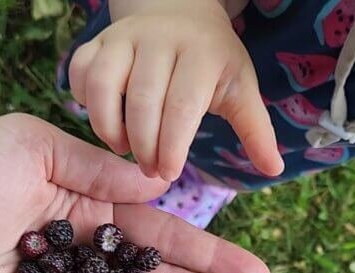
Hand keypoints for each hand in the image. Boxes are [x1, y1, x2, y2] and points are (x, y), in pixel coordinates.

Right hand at [68, 0, 282, 180]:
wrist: (180, 11)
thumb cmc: (212, 61)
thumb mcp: (240, 88)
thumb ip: (255, 130)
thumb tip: (274, 168)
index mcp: (200, 53)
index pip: (182, 105)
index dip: (172, 145)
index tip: (168, 175)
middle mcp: (159, 40)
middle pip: (142, 101)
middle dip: (143, 145)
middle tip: (150, 171)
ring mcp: (124, 37)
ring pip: (102, 84)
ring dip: (107, 126)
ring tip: (122, 149)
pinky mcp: (98, 40)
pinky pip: (79, 71)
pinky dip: (82, 100)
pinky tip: (103, 121)